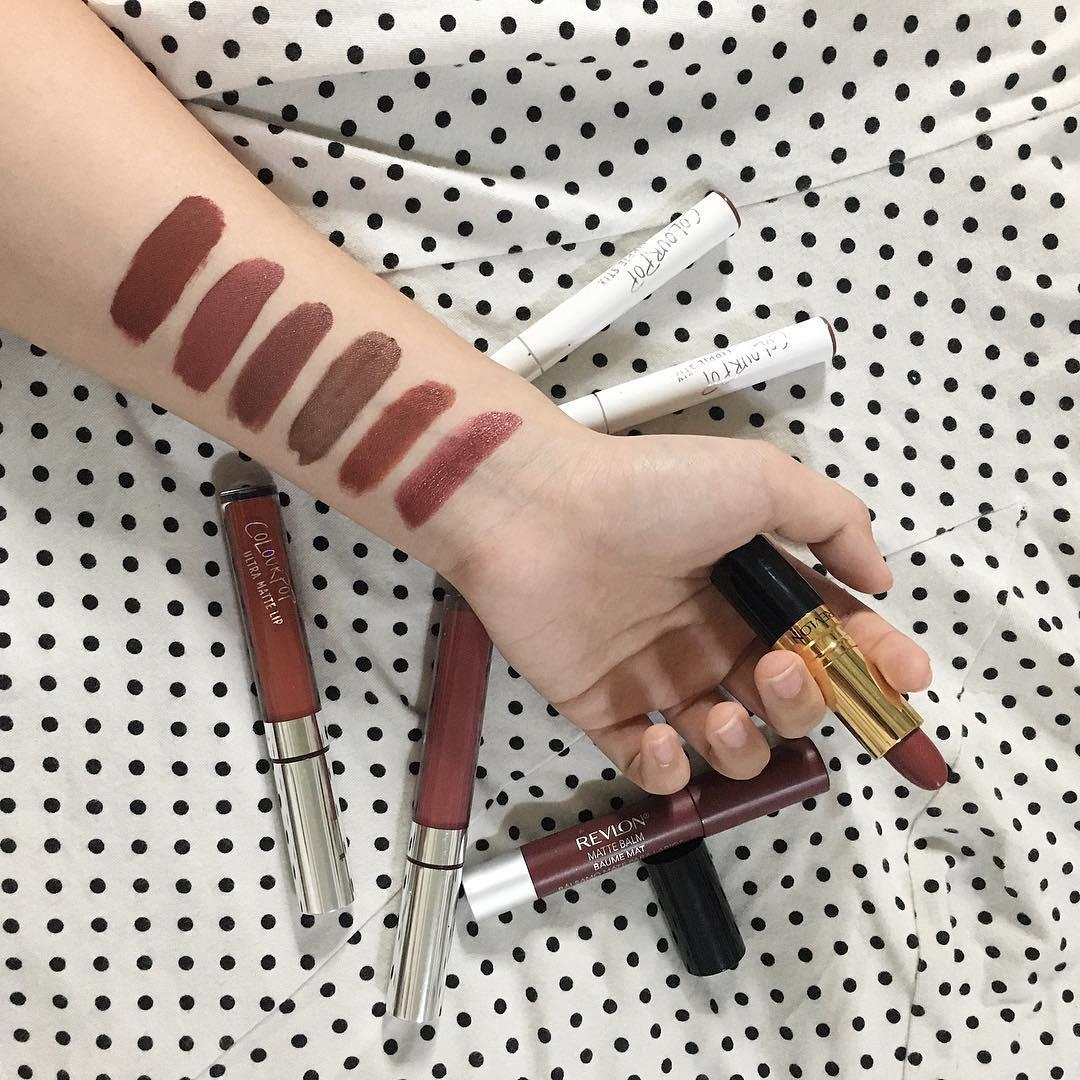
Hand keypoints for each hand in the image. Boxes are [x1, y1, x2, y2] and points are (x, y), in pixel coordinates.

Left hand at [452, 430, 931, 793]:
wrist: (537, 510)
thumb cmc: (648, 490)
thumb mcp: (759, 478)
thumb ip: (831, 520)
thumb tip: (879, 578)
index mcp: (750, 587)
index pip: (829, 636)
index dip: (874, 662)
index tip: (905, 681)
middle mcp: (712, 635)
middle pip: (789, 699)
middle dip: (807, 701)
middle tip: (781, 669)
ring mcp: (659, 675)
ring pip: (731, 745)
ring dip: (745, 746)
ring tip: (721, 713)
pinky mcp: (605, 708)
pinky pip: (652, 767)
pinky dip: (668, 770)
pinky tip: (662, 735)